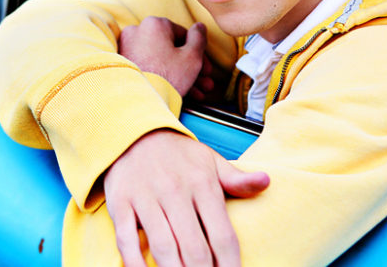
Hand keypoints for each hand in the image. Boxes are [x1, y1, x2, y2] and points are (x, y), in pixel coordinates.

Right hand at [104, 130, 269, 266]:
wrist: (133, 133)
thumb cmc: (177, 155)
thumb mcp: (211, 161)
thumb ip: (238, 179)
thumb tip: (266, 182)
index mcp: (202, 184)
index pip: (222, 236)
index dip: (230, 266)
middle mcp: (174, 191)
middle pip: (194, 248)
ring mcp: (145, 198)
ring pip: (163, 247)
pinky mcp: (120, 203)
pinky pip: (126, 240)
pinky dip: (135, 264)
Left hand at [119, 17, 213, 98]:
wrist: (139, 103)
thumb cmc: (166, 78)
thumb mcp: (192, 57)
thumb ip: (199, 38)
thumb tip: (200, 27)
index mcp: (154, 24)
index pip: (183, 35)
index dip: (198, 53)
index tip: (205, 68)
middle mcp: (137, 32)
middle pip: (171, 49)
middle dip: (190, 67)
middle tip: (203, 81)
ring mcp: (127, 48)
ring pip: (161, 60)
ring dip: (180, 74)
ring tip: (196, 92)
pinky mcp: (123, 64)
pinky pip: (148, 67)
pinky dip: (163, 76)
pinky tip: (179, 91)